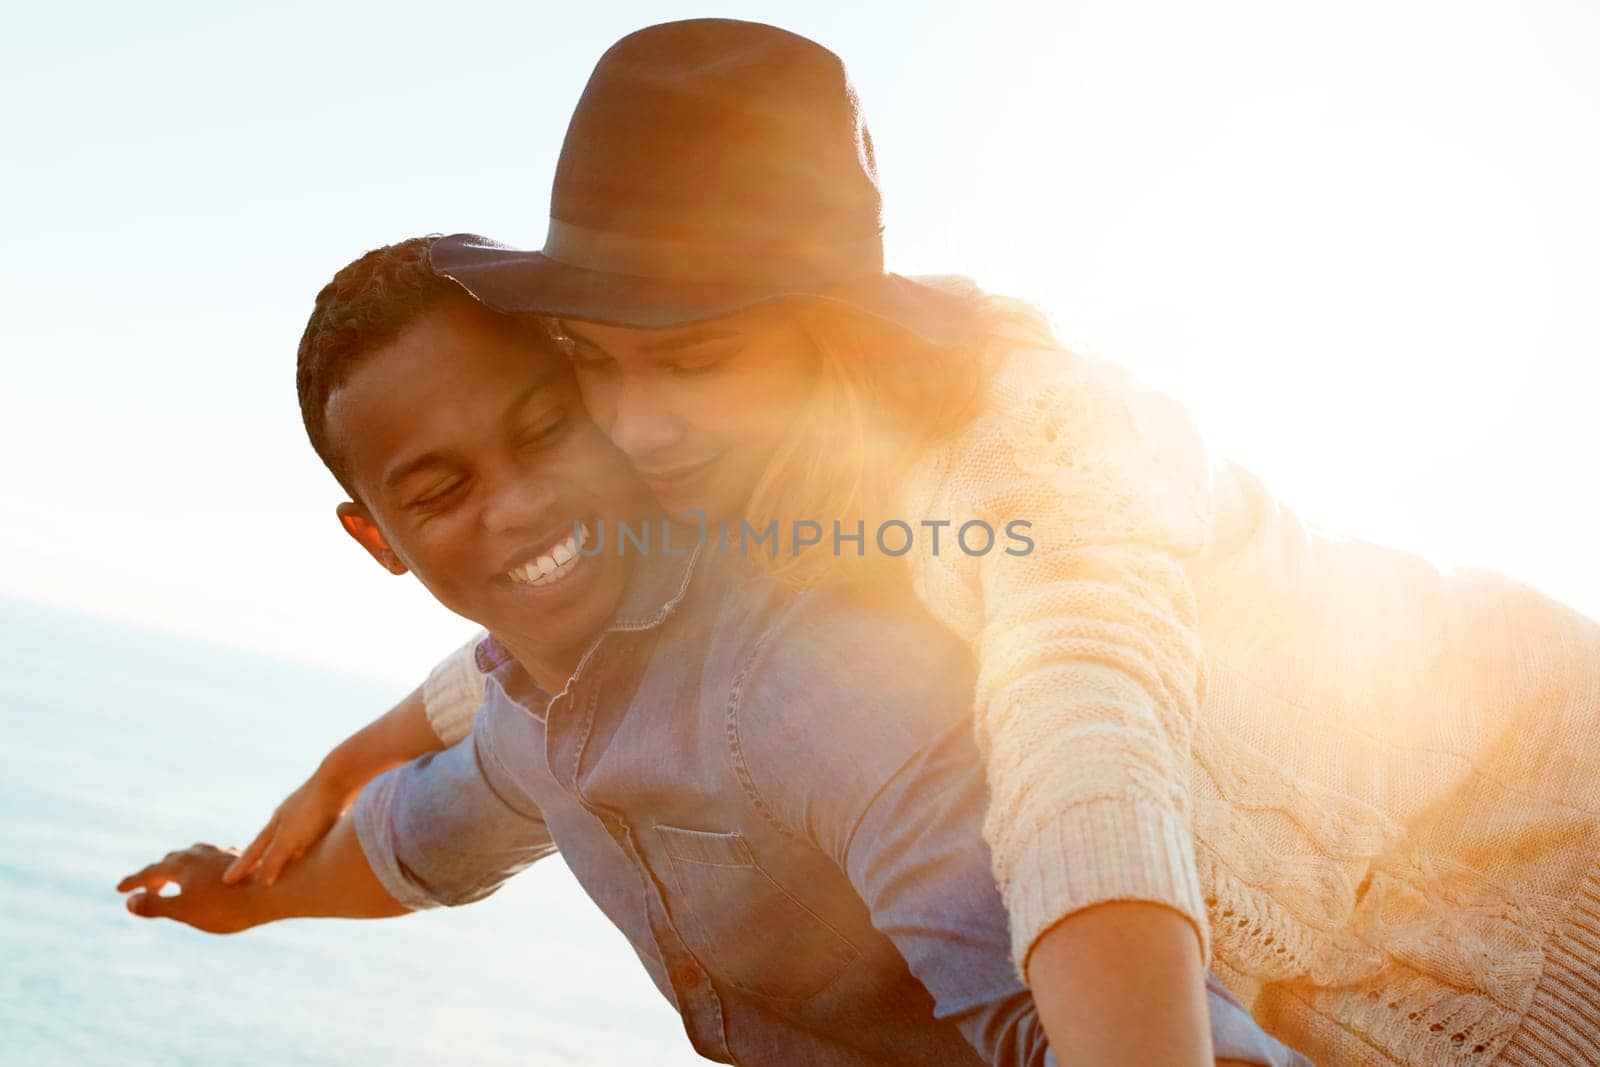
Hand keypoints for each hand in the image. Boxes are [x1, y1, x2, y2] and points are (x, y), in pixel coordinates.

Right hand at [118, 844, 260, 933]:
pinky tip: (207, 875)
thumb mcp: (184, 911)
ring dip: (176, 870)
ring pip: (191, 858)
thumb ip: (155, 906)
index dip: (132, 882)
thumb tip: (129, 902)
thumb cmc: (225, 908)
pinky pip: (209, 861)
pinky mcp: (237, 858)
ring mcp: (219, 853)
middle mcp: (199, 853)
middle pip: (169, 862)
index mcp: (182, 864)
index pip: (150, 872)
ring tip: (172, 882)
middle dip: (154, 876)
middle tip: (143, 891)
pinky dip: (198, 869)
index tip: (119, 889)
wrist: (271, 894)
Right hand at [222, 767, 357, 886]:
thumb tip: (261, 882)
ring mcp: (310, 814)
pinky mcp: (332, 814)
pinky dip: (311, 847)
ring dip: (288, 854)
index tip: (226, 881)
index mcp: (277, 823)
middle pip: (272, 843)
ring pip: (295, 839)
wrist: (345, 777)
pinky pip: (317, 836)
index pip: (254, 850)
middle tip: (250, 874)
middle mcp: (290, 818)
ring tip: (283, 867)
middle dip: (261, 859)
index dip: (241, 867)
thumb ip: (274, 859)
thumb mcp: (290, 837)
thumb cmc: (315, 809)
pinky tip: (319, 852)